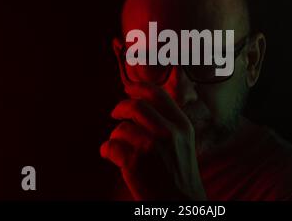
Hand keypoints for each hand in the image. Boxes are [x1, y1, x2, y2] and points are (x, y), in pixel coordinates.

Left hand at [100, 39, 206, 200]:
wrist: (181, 204)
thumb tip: (141, 104)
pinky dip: (107, 151)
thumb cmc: (180, 174)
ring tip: (119, 148)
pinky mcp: (134, 162)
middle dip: (121, 107)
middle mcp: (168, 132)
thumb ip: (168, 123)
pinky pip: (110, 146)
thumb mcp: (184, 142)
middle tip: (115, 113)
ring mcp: (151, 146)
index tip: (128, 89)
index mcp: (182, 125)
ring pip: (121, 128)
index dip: (139, 88)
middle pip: (135, 105)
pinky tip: (112, 157)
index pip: (158, 94)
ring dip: (115, 137)